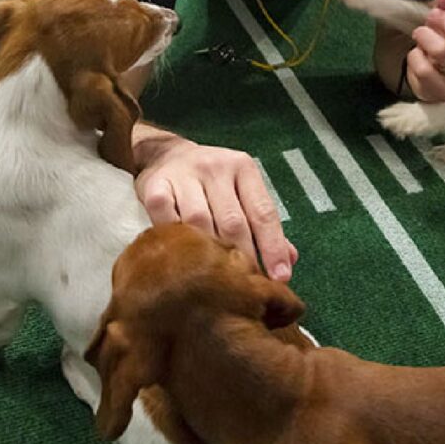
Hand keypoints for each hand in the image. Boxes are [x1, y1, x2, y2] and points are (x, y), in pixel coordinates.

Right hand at [134, 131, 296, 281]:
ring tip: (217, 281)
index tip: (281, 278)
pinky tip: (181, 258)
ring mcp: (184, 175)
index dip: (273, 247)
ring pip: (199, 223)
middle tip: (247, 288)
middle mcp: (216, 167)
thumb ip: (263, 225)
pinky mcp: (155, 185)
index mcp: (243, 168)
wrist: (167, 155)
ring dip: (209, 254)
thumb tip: (289, 260)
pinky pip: (165, 219)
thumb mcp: (242, 192)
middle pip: (233, 221)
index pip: (263, 212)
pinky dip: (175, 240)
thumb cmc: (212, 183)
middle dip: (243, 258)